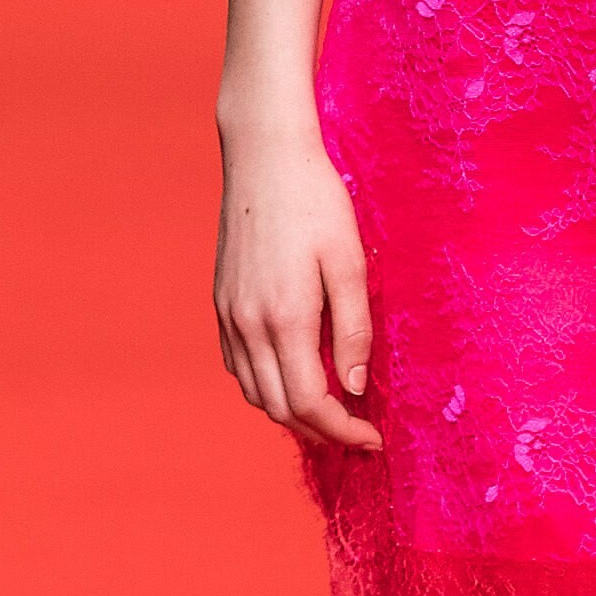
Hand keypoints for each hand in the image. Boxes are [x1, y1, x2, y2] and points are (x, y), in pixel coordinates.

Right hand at [215, 121, 380, 454]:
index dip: (344, 431)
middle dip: (320, 431)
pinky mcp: (221, 303)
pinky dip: (265, 386)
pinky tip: (293, 376)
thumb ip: (353, 330)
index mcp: (284, 318)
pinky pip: (238, 365)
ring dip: (291, 413)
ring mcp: (229, 315)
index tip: (374, 439)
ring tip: (331, 412)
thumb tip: (354, 387)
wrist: (264, 156)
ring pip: (255, 392)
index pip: (310, 403)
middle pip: (280, 408)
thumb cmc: (316, 201)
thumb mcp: (349, 263)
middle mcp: (248, 324)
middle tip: (358, 433)